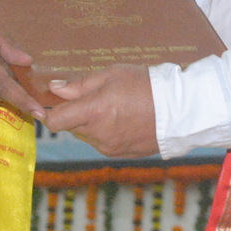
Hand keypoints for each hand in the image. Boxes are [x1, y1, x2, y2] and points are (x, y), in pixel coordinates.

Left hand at [44, 64, 159, 157]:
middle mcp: (98, 135)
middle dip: (77, 114)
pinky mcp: (121, 155)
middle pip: (72, 127)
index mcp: (93, 112)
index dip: (50, 112)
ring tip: (116, 108)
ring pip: (88, 136)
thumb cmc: (146, 86)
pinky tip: (125, 120)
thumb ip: (80, 85)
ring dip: (92, 124)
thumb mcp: (112, 75)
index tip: (52, 104)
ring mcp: (110, 148)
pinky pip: (104, 143)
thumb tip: (55, 89)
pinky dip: (107, 132)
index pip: (55, 122)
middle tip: (96, 98)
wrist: (180, 111)